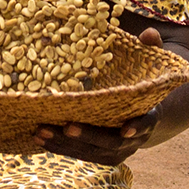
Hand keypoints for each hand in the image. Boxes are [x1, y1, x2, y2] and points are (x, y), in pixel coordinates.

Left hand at [33, 27, 164, 165]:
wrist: (140, 114)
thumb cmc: (141, 83)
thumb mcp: (148, 65)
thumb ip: (150, 49)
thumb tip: (149, 33)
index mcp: (148, 116)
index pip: (147, 123)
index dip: (138, 126)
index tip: (126, 128)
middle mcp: (133, 139)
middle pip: (111, 142)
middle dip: (88, 135)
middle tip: (68, 126)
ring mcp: (115, 151)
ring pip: (91, 152)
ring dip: (65, 144)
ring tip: (41, 131)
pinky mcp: (98, 155)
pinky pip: (78, 153)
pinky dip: (59, 146)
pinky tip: (38, 137)